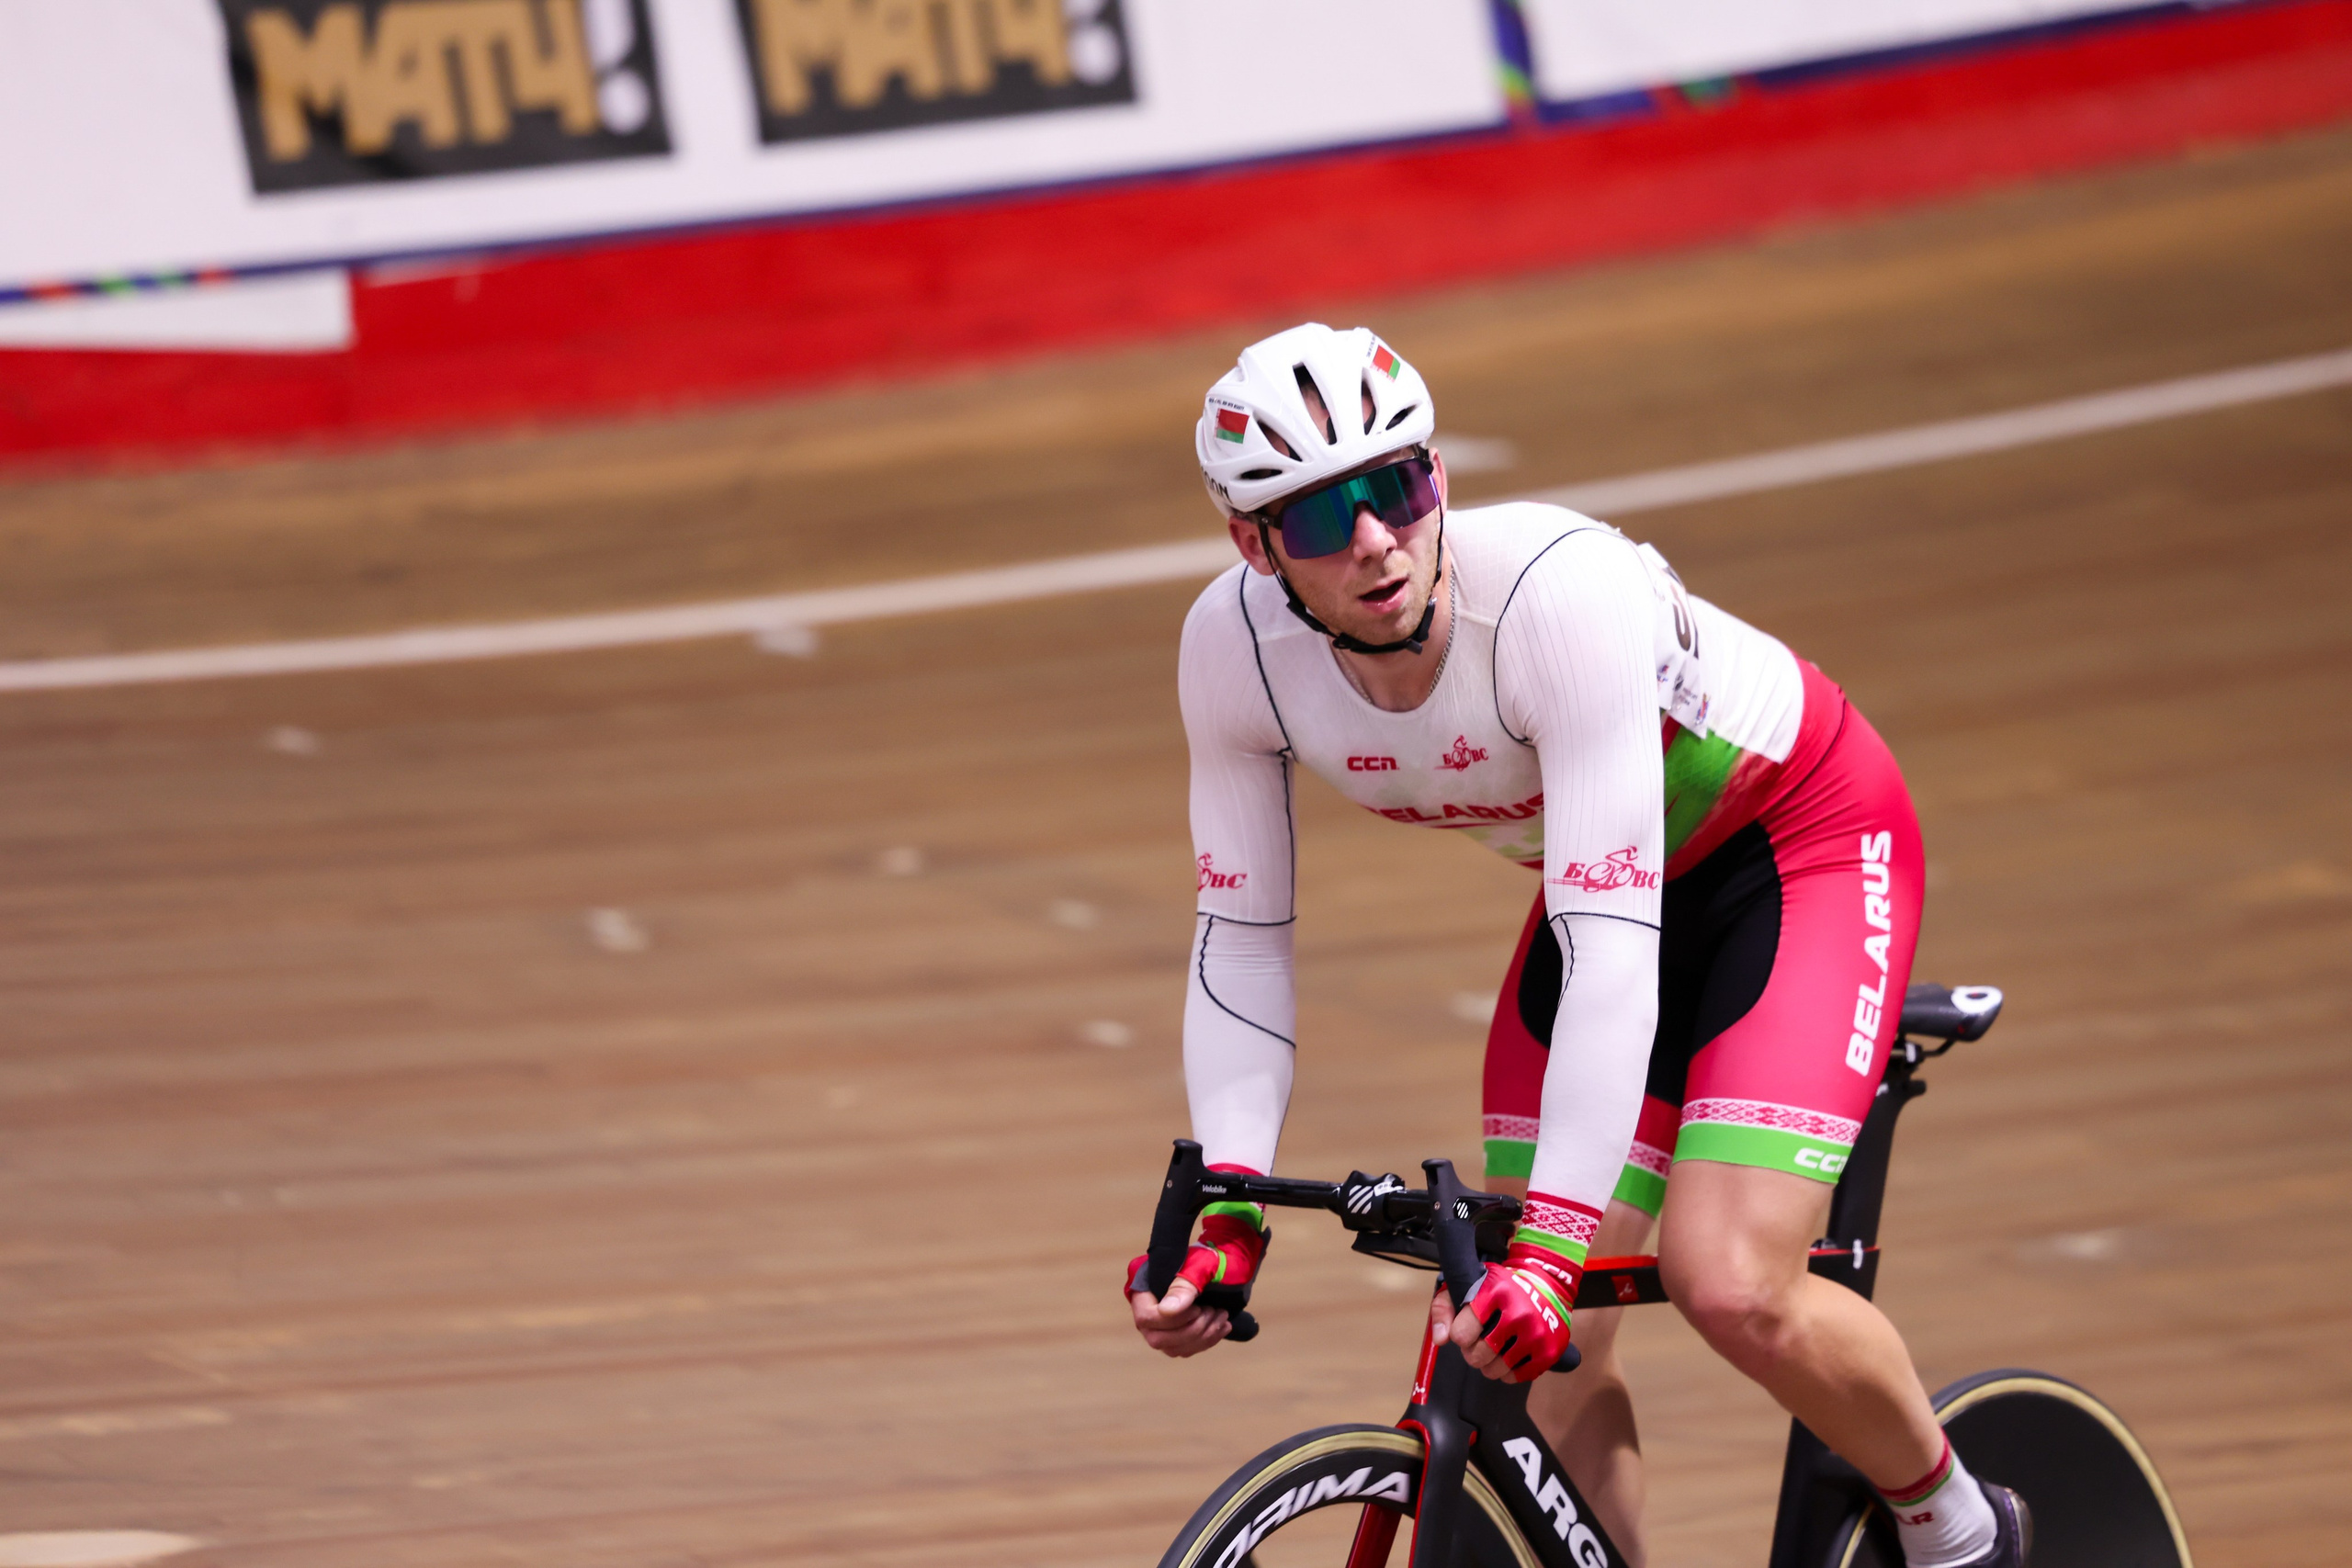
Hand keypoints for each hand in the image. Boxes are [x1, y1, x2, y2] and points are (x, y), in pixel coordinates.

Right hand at [1126, 1197, 1267, 1358]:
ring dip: (1203, 1336)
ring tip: (1222, 1315)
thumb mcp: (1198, 1266)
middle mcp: (1147, 1311)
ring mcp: (1161, 1327)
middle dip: (1192, 1330)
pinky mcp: (1177, 1337)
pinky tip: (1223, 1326)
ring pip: (1173, 1349)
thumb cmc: (1210, 1259)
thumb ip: (1182, 1286)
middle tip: (1214, 1311)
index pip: (1146, 1317)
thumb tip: (1166, 1310)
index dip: (1173, 1319)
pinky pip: (1186, 1350)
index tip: (1197, 1307)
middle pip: (1157, 1339)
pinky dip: (1208, 1341)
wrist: (1227, 1261)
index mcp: (1144, 1289)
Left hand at [1447, 1251, 1573, 1381]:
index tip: (1464, 1328)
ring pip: (1495, 1369)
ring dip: (1489, 1364)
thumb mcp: (1466, 1286)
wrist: (1544, 1285)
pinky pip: (1516, 1376)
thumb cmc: (1498, 1289)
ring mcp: (1536, 1334)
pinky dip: (1508, 1371)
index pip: (1461, 1333)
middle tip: (1478, 1342)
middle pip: (1478, 1356)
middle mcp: (1518, 1313)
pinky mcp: (1548, 1351)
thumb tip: (1441, 1339)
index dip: (1459, 1334)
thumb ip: (1444, 1308)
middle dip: (1472, 1352)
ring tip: (1493, 1349)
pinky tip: (1509, 1355)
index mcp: (1495, 1293)